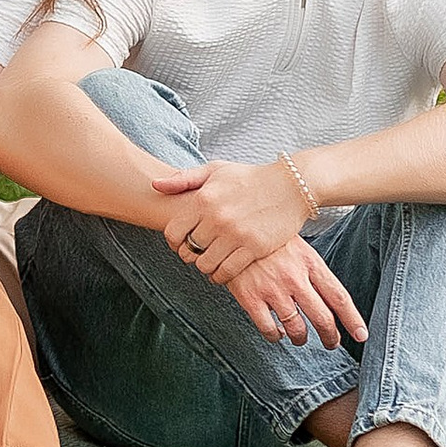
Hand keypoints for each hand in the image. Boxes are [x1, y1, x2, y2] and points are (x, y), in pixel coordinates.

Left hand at [151, 157, 309, 282]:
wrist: (290, 186)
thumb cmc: (249, 178)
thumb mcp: (215, 170)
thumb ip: (184, 179)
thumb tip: (154, 184)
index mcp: (203, 199)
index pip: (173, 232)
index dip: (173, 242)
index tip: (180, 243)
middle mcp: (216, 218)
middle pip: (188, 250)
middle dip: (189, 255)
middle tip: (196, 254)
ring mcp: (235, 235)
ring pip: (205, 264)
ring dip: (204, 267)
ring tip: (210, 262)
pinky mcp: (253, 248)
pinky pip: (227, 272)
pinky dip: (221, 276)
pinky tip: (222, 271)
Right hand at [222, 238, 368, 350]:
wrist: (229, 226)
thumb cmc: (266, 236)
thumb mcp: (296, 244)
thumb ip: (311, 269)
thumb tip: (328, 298)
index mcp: (309, 262)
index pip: (339, 297)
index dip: (352, 320)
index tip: (360, 335)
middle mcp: (294, 278)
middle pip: (322, 318)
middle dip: (330, 337)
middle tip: (331, 343)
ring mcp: (272, 289)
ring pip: (297, 328)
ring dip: (301, 338)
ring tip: (299, 338)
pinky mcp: (250, 297)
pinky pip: (268, 329)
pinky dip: (275, 336)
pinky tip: (276, 332)